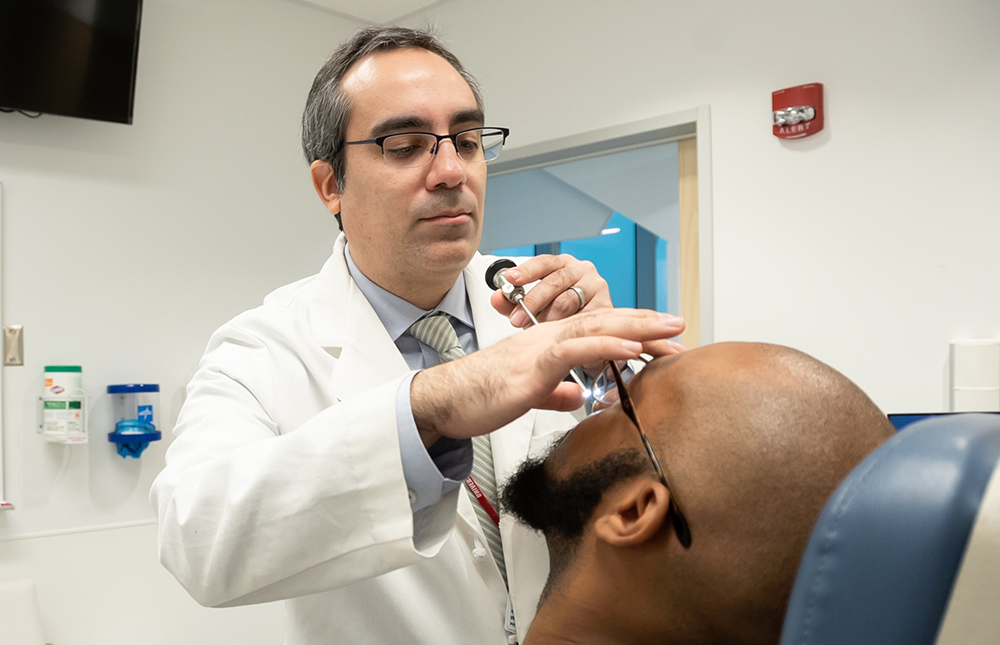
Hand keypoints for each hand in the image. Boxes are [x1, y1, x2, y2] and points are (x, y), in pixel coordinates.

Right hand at [410, 309, 684, 445]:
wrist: (445, 400)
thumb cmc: (480, 396)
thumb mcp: (529, 393)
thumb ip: (554, 390)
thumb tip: (575, 394)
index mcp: (550, 344)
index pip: (600, 330)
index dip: (634, 330)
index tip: (664, 338)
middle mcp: (549, 338)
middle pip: (605, 321)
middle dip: (647, 323)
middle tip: (681, 326)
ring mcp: (541, 349)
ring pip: (596, 328)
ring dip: (637, 328)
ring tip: (669, 331)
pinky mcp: (533, 366)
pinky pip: (575, 350)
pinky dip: (606, 347)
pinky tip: (631, 348)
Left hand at [490, 254, 613, 327]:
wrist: (588, 333)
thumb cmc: (560, 314)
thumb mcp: (533, 307)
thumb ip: (511, 303)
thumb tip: (497, 298)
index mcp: (562, 265)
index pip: (543, 262)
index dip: (526, 271)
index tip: (511, 279)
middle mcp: (581, 271)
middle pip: (555, 281)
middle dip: (533, 301)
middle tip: (518, 318)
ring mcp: (596, 286)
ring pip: (567, 301)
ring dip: (549, 318)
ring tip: (539, 329)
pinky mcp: (606, 305)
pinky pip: (582, 317)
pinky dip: (568, 327)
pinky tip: (560, 335)